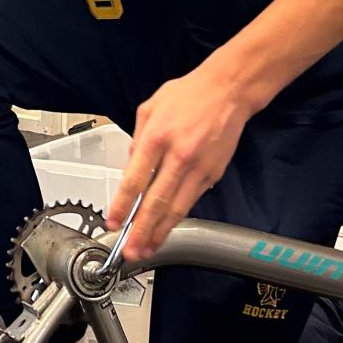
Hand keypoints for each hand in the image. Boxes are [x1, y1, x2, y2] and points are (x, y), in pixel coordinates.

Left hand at [107, 67, 256, 261]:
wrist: (228, 91)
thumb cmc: (189, 95)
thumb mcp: (150, 108)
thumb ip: (137, 139)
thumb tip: (130, 167)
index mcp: (157, 136)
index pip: (135, 179)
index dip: (122, 205)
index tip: (113, 222)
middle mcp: (179, 155)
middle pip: (157, 202)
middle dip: (141, 231)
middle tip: (131, 251)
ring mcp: (198, 167)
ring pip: (177, 208)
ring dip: (160, 232)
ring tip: (147, 249)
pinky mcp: (213, 174)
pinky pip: (191, 201)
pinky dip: (177, 218)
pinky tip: (166, 228)